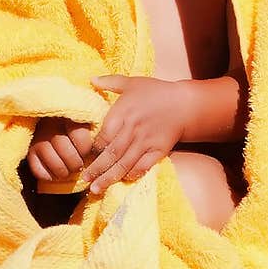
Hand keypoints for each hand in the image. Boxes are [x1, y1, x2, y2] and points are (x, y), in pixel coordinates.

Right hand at [26, 116, 95, 184]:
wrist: (48, 116)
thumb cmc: (76, 121)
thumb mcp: (87, 118)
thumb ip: (95, 129)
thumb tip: (101, 148)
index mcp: (68, 116)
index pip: (81, 138)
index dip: (86, 149)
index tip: (89, 152)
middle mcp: (51, 126)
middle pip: (66, 152)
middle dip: (76, 163)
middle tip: (79, 165)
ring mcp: (38, 139)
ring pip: (53, 162)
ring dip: (63, 172)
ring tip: (68, 171)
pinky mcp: (29, 151)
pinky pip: (38, 170)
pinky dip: (48, 176)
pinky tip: (55, 173)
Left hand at [82, 75, 185, 194]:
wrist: (184, 104)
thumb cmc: (156, 91)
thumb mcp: (132, 82)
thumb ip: (110, 81)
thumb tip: (91, 79)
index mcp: (123, 112)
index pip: (103, 135)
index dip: (92, 149)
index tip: (83, 157)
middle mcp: (133, 128)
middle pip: (111, 153)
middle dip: (96, 168)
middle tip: (84, 180)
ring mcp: (146, 142)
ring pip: (124, 163)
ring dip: (109, 177)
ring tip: (96, 189)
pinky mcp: (158, 151)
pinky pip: (143, 166)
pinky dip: (132, 174)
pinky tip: (121, 181)